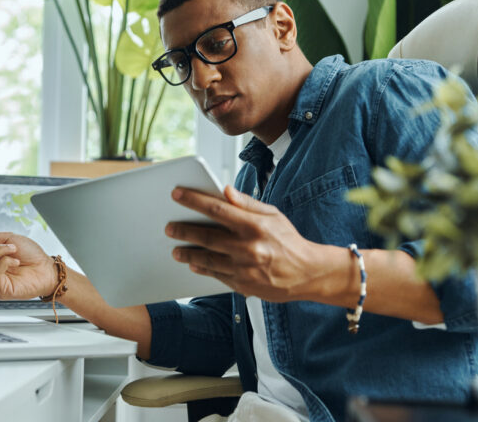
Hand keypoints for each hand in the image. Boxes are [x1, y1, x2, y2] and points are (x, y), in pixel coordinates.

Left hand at [166, 185, 320, 300]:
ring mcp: (244, 269)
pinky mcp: (243, 286)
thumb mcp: (273, 215)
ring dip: (188, 254)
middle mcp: (248, 247)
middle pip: (207, 236)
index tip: (176, 194)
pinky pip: (217, 275)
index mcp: (254, 226)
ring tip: (175, 249)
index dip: (194, 200)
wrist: (308, 273)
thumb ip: (247, 203)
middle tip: (169, 227)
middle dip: (184, 230)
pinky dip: (203, 269)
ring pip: (208, 259)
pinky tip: (193, 264)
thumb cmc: (288, 240)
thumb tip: (225, 191)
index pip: (217, 209)